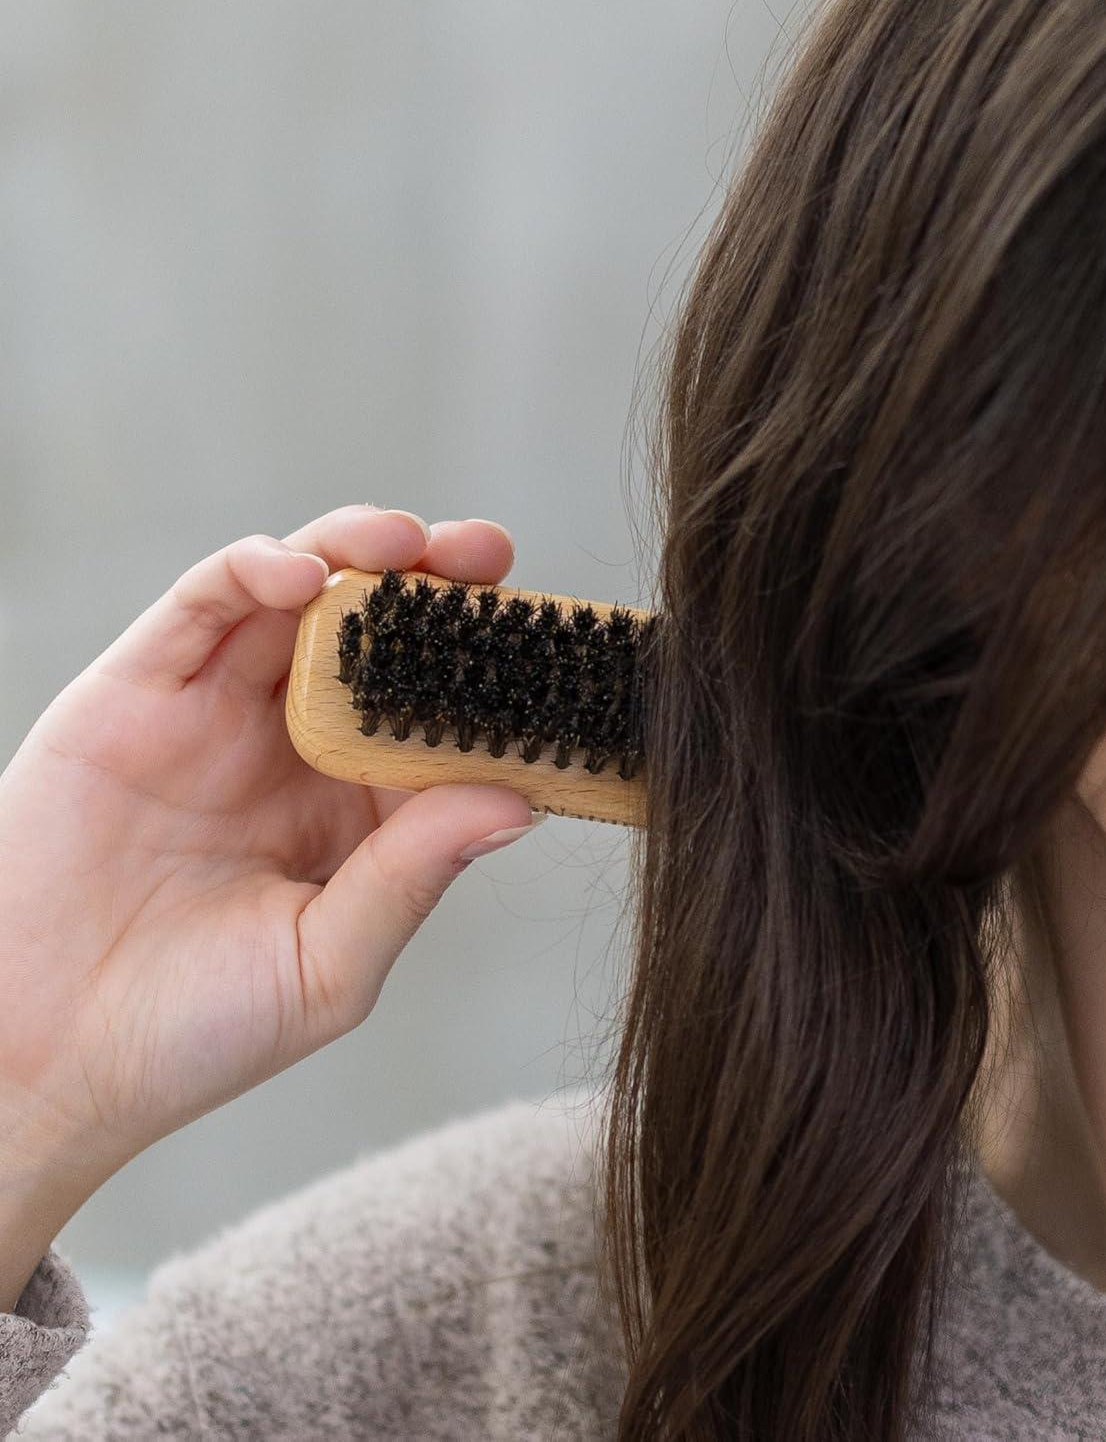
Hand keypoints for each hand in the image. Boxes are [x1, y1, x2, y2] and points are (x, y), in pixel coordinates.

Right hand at [0, 504, 539, 1194]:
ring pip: (297, 598)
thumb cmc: (191, 1033)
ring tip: (409, 544)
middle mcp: (295, 748)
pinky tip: (306, 574)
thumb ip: (413, 876)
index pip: (440, 714)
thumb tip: (518, 800)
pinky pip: (201, 606)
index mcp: (356, 810)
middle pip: (379, 638)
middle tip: (489, 554)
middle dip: (438, 586)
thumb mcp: (329, 964)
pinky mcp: (135, 691)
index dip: (493, 669)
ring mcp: (217, 714)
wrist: (37, 1063)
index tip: (551, 640)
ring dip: (356, 554)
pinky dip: (253, 569)